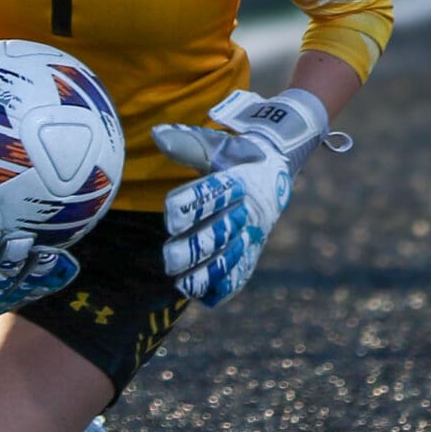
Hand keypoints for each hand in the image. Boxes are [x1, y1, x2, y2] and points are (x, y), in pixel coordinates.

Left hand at [150, 89, 349, 307]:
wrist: (274, 170)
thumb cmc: (235, 157)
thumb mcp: (216, 145)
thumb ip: (187, 144)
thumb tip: (156, 135)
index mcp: (238, 182)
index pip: (213, 194)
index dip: (191, 204)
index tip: (170, 213)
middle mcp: (247, 212)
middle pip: (219, 234)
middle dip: (194, 248)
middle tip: (168, 257)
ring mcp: (251, 236)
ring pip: (230, 261)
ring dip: (206, 275)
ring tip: (181, 284)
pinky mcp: (250, 254)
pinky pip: (240, 276)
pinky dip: (223, 288)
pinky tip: (202, 296)